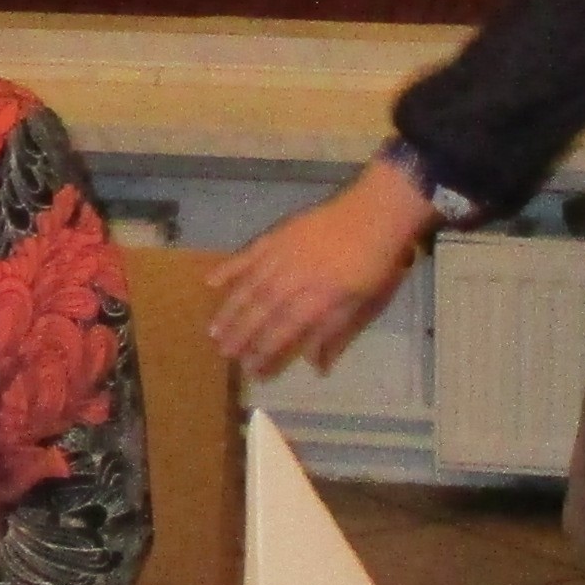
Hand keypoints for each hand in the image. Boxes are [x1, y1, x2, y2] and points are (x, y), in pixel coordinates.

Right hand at [210, 160, 437, 377]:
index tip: (250, 370)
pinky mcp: (276, 236)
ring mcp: (280, 257)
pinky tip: (211, 281)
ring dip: (228, 311)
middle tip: (223, 353)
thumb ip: (334, 334)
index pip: (281, 334)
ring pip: (247, 289)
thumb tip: (317, 367)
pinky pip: (245, 255)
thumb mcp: (362, 305)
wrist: (373, 214)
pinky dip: (228, 269)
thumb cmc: (374, 264)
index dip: (264, 354)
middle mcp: (291, 283)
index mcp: (315, 303)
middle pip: (259, 314)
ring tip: (213, 330)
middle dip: (239, 336)